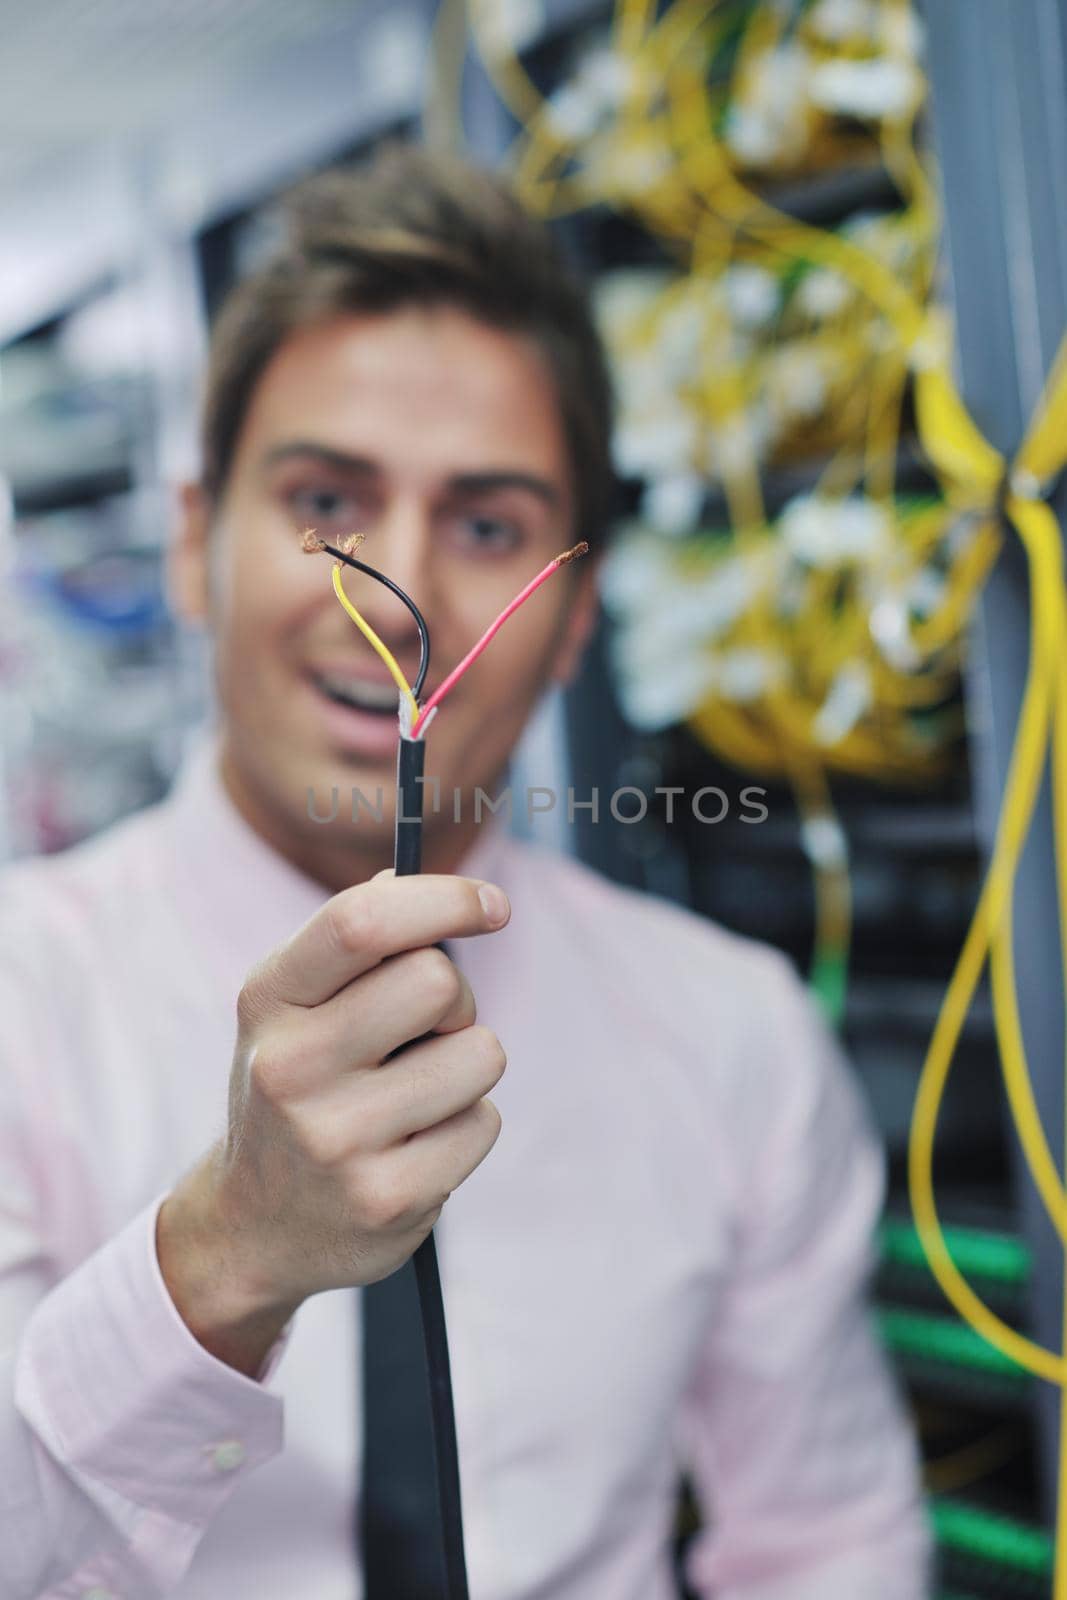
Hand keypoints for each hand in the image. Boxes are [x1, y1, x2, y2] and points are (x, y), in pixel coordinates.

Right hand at [157, 870, 509, 1374]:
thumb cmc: (298, 1087)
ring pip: (480, 1054)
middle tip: (429, 1031)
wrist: (253, 1227)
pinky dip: (467, 1126)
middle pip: (438, 982)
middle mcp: (291, 1067)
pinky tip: (416, 1146)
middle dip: (456, 998)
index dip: (442, 899)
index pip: (360, 922)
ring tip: (417, 1094)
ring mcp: (336, 1140)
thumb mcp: (295, 1008)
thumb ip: (350, 941)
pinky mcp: (386, 1198)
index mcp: (269, 1000)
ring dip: (467, 1066)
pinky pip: (484, 1123)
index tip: (494, 905)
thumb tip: (407, 876)